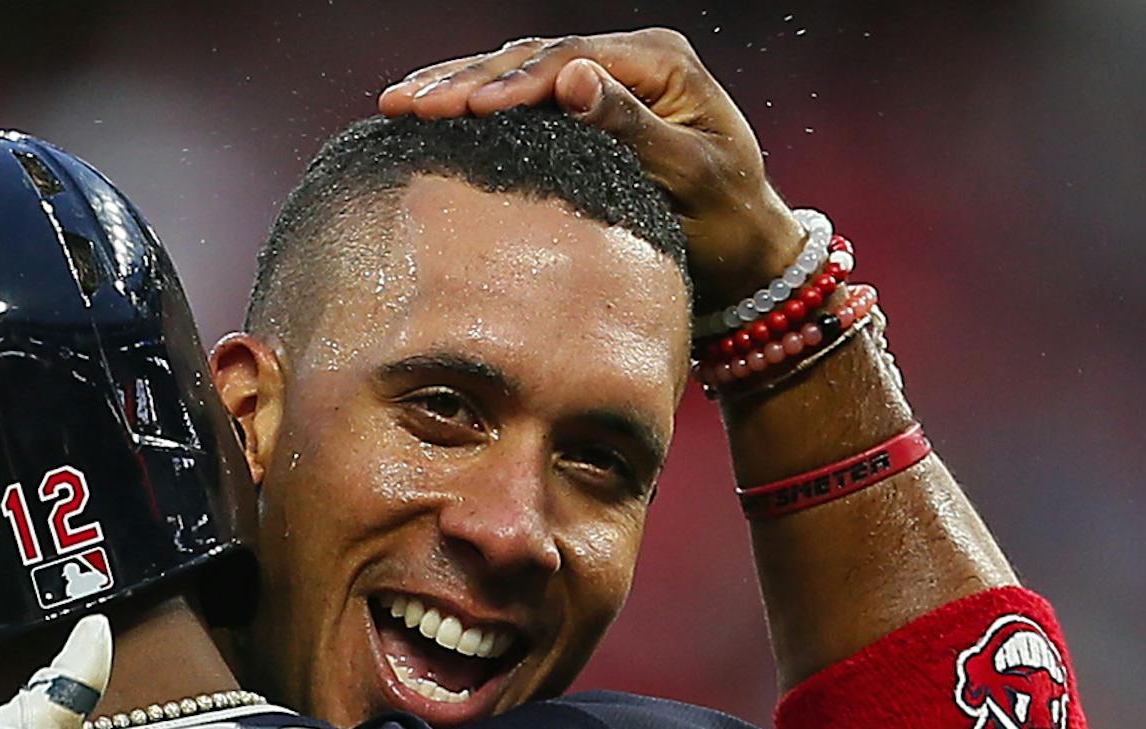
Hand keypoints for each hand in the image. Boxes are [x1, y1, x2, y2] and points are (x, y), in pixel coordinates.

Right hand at [380, 28, 804, 309]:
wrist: (746, 253)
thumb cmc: (727, 224)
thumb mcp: (688, 177)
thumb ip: (632, 128)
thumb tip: (576, 78)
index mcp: (662, 63)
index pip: (570, 59)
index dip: (510, 83)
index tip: (460, 108)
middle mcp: (632, 59)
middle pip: (533, 57)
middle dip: (465, 80)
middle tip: (404, 103)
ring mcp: (608, 80)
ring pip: (518, 70)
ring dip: (456, 85)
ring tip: (399, 102)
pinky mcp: (588, 108)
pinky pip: (523, 97)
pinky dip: (474, 103)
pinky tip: (429, 110)